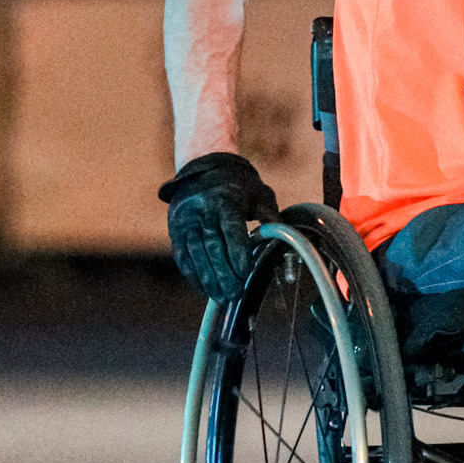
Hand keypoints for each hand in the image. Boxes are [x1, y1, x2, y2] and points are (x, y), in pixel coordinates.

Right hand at [158, 152, 276, 301]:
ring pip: (195, 253)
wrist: (204, 166)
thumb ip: (271, 218)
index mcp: (225, 198)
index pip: (231, 228)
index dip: (237, 252)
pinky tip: (204, 288)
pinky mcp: (175, 229)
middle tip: (235, 293)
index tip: (246, 272)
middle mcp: (201, 208)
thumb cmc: (239, 185)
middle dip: (224, 272)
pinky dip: (193, 274)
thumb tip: (288, 240)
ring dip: (208, 278)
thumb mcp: (260, 194)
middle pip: (212, 245)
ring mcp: (185, 219)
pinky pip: (182, 256)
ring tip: (221, 296)